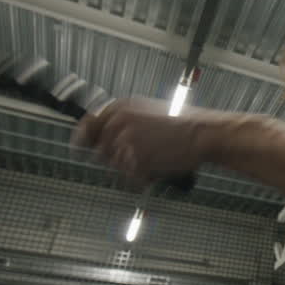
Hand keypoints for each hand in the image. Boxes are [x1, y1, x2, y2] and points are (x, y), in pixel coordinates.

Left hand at [71, 98, 212, 181]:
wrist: (203, 133)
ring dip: (129, 168)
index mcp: (121, 107)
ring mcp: (126, 142)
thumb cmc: (182, 124)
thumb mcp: (147, 111)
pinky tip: (156, 166)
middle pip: (99, 150)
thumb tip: (101, 133)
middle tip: (135, 156)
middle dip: (113, 157)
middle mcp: (119, 123)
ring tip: (152, 158)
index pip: (88, 125)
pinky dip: (141, 177)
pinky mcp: (136, 161)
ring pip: (115, 166)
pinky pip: (130, 177)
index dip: (83, 138)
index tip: (81, 146)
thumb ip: (122, 120)